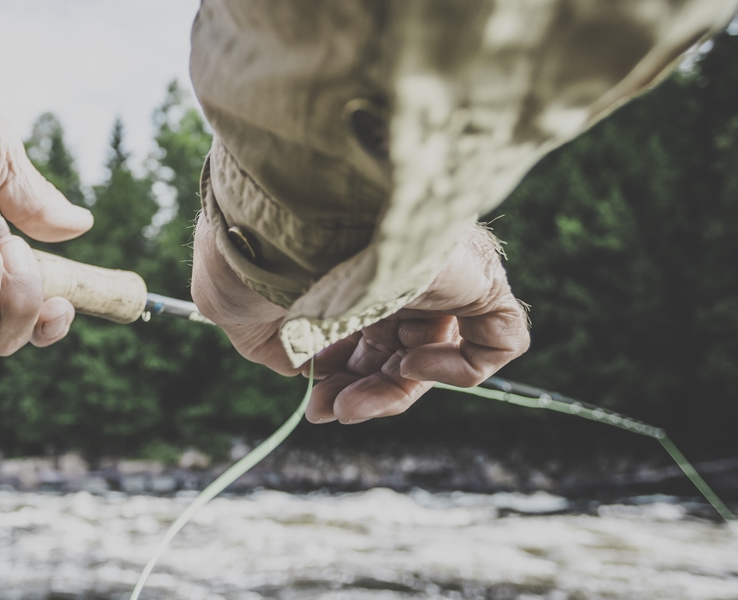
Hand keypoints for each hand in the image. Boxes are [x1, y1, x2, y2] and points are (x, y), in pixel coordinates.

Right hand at [191, 219, 529, 423]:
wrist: (277, 220)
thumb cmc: (246, 255)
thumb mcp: (237, 310)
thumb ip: (273, 344)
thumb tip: (305, 369)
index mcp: (350, 269)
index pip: (364, 333)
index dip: (341, 376)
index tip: (315, 403)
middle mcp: (398, 269)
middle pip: (398, 350)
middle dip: (361, 391)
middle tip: (326, 413)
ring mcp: (439, 274)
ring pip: (442, 353)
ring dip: (396, 393)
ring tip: (352, 403)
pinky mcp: (478, 277)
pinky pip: (501, 339)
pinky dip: (462, 370)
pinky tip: (415, 364)